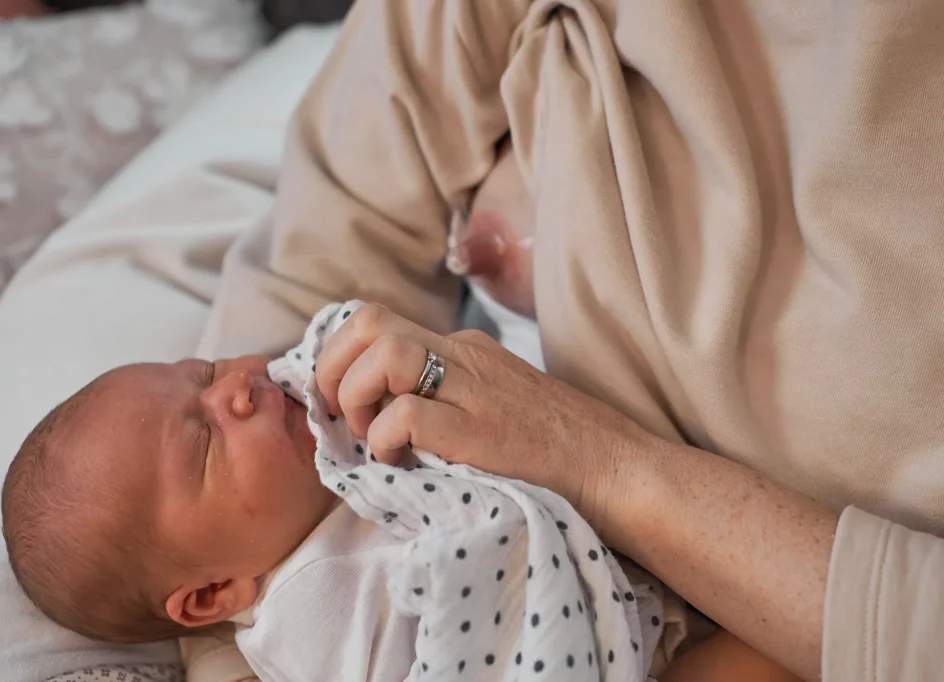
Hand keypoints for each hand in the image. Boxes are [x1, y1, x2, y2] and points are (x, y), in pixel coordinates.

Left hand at [315, 303, 652, 532]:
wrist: (619, 469)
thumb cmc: (556, 451)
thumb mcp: (494, 405)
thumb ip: (445, 400)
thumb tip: (382, 420)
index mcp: (465, 350)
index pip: (379, 326)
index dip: (341, 358)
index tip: (339, 401)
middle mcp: (465, 355)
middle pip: (369, 320)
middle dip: (331, 366)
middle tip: (339, 415)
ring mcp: (474, 388)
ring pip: (383, 351)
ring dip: (356, 396)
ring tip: (369, 438)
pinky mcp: (480, 429)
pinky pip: (406, 413)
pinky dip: (385, 440)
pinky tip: (399, 463)